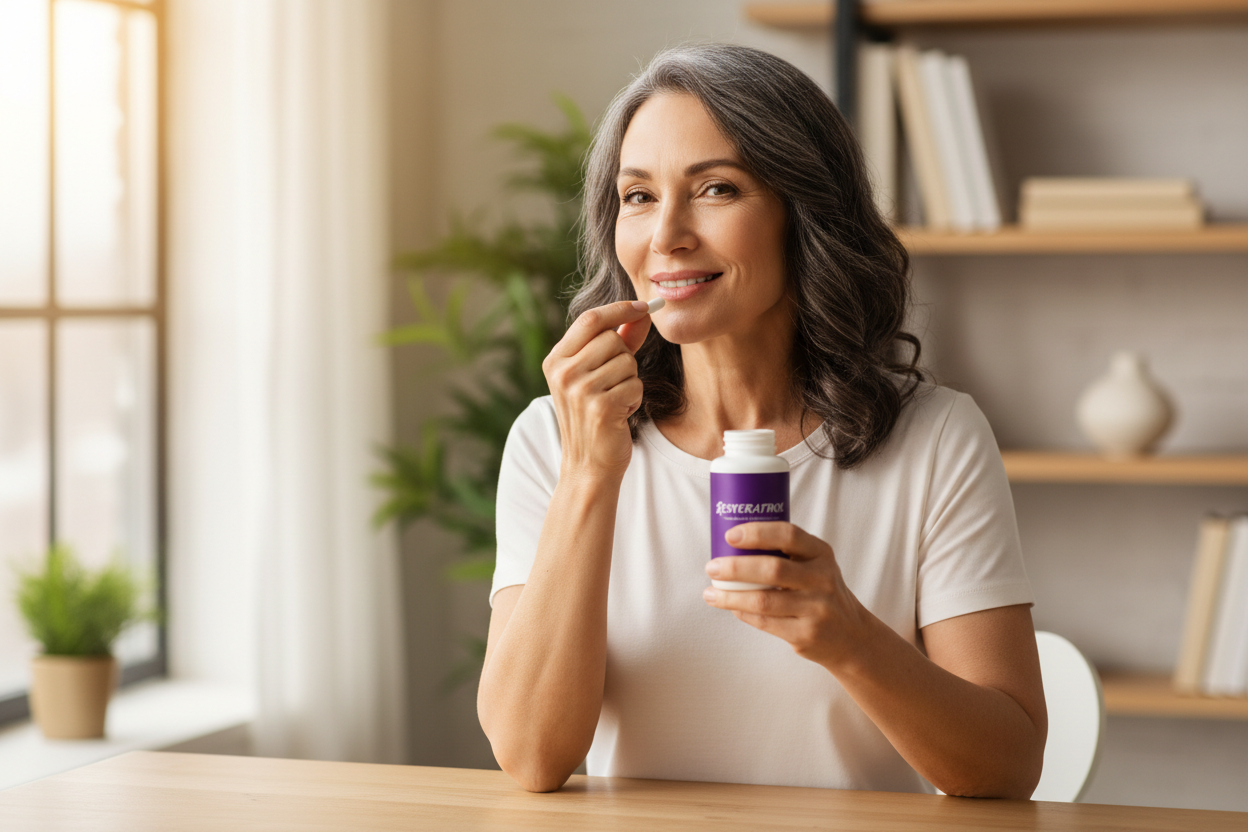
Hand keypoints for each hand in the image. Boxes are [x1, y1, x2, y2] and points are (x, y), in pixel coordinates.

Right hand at [543, 300, 653, 480]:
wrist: (588, 464)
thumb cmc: (595, 416)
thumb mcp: (598, 374)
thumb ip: (619, 340)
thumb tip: (641, 312)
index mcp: (556, 360)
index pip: (590, 319)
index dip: (620, 309)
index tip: (645, 306)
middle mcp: (563, 373)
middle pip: (613, 339)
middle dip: (625, 358)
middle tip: (613, 383)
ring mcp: (579, 390)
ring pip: (627, 362)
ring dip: (630, 382)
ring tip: (614, 401)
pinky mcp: (600, 407)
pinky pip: (635, 385)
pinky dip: (635, 399)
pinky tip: (619, 414)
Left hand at [702, 522, 869, 670]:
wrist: (851, 635)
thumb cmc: (821, 592)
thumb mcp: (816, 565)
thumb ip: (786, 554)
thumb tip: (731, 546)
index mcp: (821, 554)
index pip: (788, 535)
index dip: (757, 533)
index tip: (730, 535)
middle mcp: (822, 579)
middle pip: (772, 569)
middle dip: (735, 567)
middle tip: (712, 567)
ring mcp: (816, 609)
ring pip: (763, 600)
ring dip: (730, 596)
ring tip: (710, 592)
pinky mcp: (806, 634)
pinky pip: (765, 622)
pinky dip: (742, 613)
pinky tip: (730, 607)